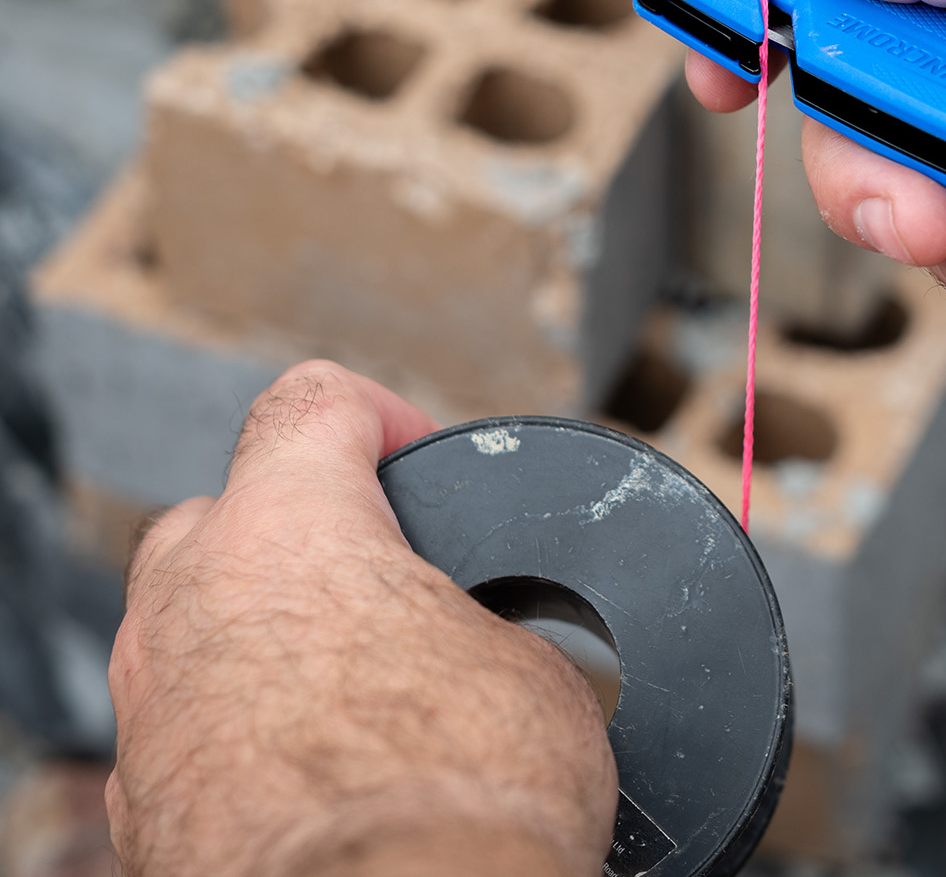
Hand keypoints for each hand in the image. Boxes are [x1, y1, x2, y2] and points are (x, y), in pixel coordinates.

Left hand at [107, 362, 616, 876]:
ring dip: (262, 634)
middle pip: (224, 511)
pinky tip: (316, 771)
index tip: (419, 459)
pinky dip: (240, 730)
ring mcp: (151, 712)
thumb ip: (476, 618)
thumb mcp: (534, 668)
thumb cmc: (460, 798)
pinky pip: (185, 729)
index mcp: (290, 531)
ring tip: (355, 688)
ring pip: (191, 626)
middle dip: (301, 531)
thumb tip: (483, 650)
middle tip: (381, 581)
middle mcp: (192, 605)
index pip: (310, 402)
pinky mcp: (141, 813)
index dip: (380, 417)